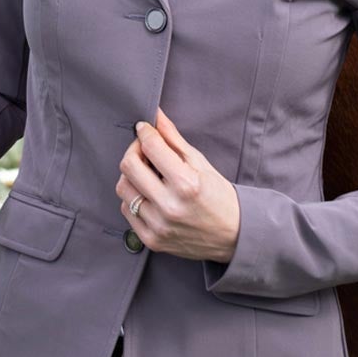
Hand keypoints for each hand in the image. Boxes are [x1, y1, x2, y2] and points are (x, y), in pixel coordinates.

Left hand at [116, 105, 240, 263]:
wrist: (234, 236)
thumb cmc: (219, 196)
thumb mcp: (200, 163)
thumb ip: (173, 139)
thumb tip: (155, 116)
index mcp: (186, 184)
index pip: (150, 147)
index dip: (144, 132)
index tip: (144, 128)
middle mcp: (170, 206)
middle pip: (129, 166)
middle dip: (134, 151)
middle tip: (144, 150)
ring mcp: (159, 226)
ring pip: (123, 188)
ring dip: (131, 176)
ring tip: (147, 174)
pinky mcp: (152, 240)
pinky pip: (127, 211)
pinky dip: (133, 198)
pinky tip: (147, 194)